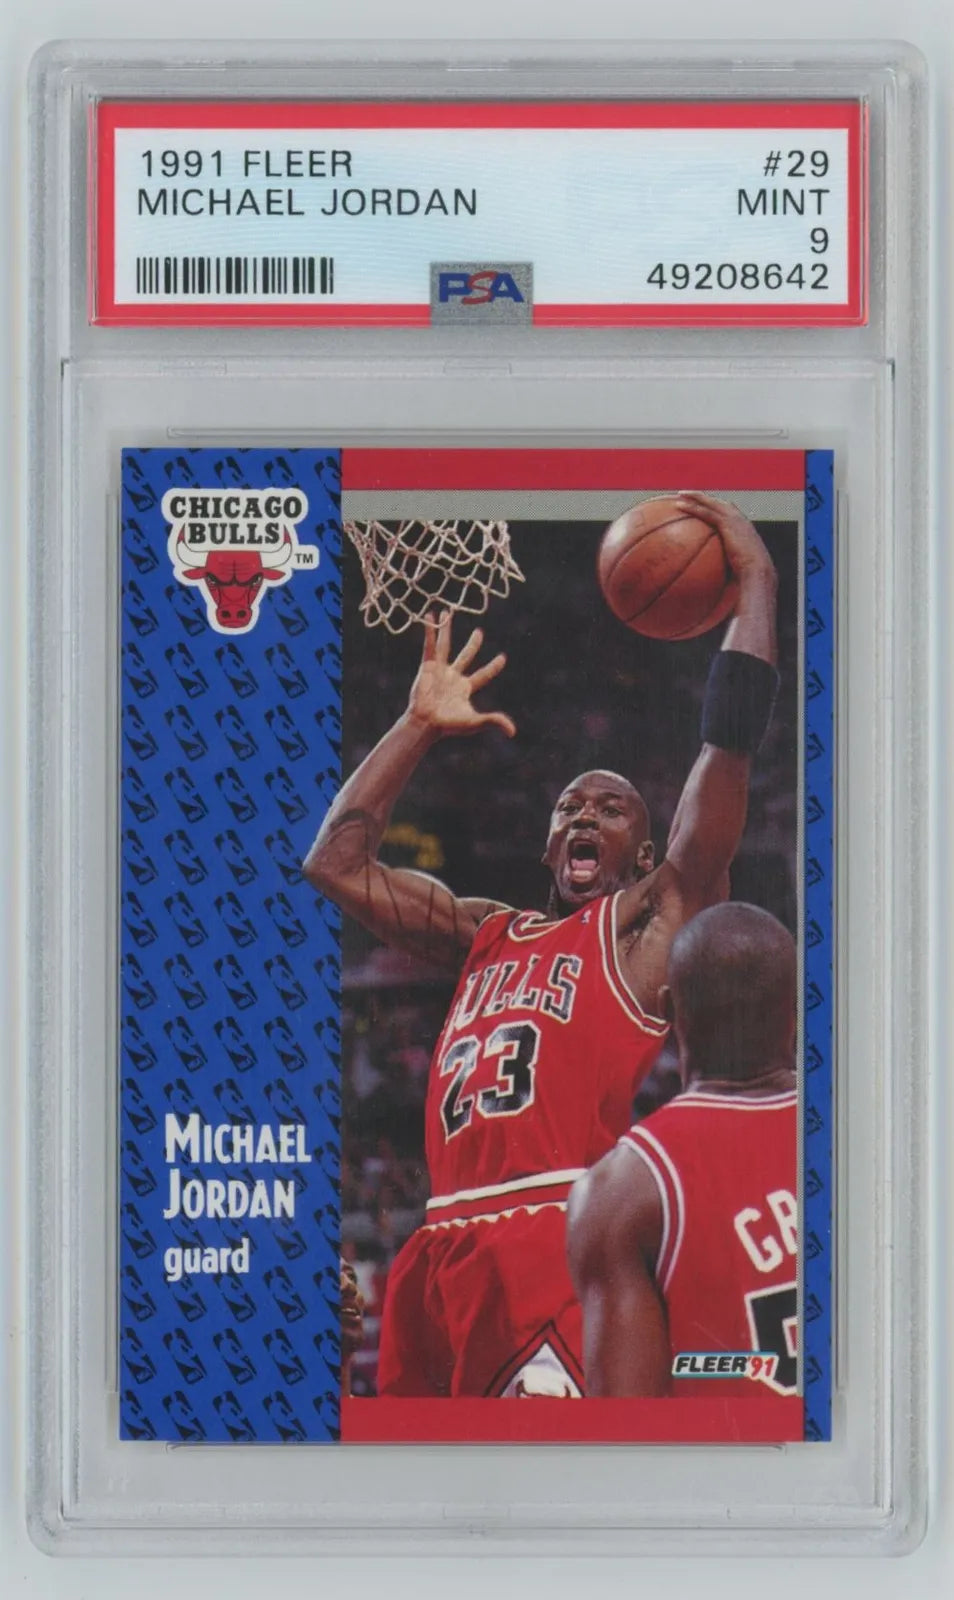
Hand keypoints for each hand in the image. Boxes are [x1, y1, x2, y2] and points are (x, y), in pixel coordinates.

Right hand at [407, 611, 515, 738]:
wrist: (427, 722)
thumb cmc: (449, 725)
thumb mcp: (474, 722)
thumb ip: (494, 721)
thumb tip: (512, 732)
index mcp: (464, 688)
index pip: (484, 674)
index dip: (493, 666)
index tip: (502, 658)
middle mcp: (453, 676)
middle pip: (466, 656)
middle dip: (473, 644)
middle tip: (479, 632)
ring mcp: (439, 670)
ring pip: (445, 645)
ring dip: (446, 629)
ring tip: (447, 612)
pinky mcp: (427, 666)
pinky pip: (429, 645)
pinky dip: (429, 631)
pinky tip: (430, 616)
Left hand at [675, 491, 775, 582]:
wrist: (758, 572)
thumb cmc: (752, 579)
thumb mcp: (741, 574)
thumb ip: (729, 573)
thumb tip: (718, 587)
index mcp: (746, 530)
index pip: (731, 514)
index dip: (718, 510)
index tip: (706, 509)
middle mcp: (741, 521)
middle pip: (720, 504)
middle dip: (705, 498)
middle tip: (690, 496)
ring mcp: (735, 520)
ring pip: (712, 503)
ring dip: (696, 497)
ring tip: (680, 494)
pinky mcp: (728, 523)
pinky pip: (706, 512)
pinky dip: (693, 507)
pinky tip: (679, 505)